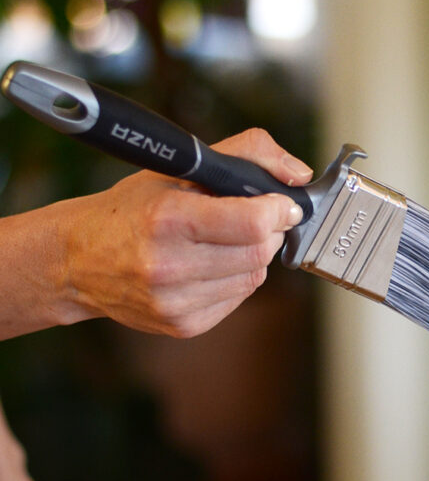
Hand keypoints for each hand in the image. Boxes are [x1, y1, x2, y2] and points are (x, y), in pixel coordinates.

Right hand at [0, 128, 312, 340]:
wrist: (79, 260)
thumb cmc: (132, 210)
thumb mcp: (181, 169)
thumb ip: (248, 154)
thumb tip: (298, 174)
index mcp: (166, 219)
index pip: (252, 223)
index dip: (278, 210)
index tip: (281, 203)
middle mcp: (167, 265)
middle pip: (259, 252)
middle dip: (267, 232)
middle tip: (252, 219)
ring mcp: (174, 302)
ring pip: (254, 277)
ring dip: (252, 256)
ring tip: (222, 241)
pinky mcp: (182, 326)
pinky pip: (238, 298)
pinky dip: (236, 279)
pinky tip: (209, 265)